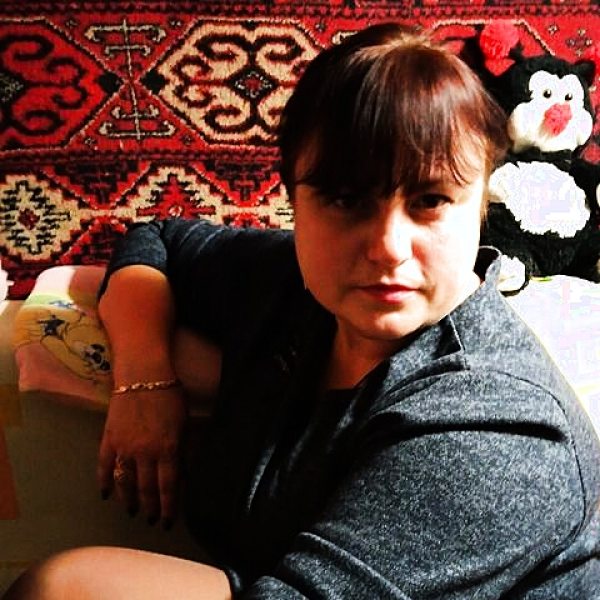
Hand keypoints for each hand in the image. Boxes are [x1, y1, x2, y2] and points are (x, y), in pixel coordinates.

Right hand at [97, 386, 186, 527]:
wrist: (143, 375)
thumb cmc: (170, 395)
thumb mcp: (185, 423)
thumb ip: (184, 449)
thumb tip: (185, 474)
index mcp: (168, 449)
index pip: (169, 487)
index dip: (169, 507)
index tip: (168, 522)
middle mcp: (145, 453)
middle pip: (146, 488)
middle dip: (150, 507)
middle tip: (151, 520)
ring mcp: (124, 447)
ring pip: (125, 482)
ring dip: (128, 500)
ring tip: (133, 511)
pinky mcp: (109, 439)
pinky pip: (105, 466)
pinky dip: (105, 482)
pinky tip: (106, 494)